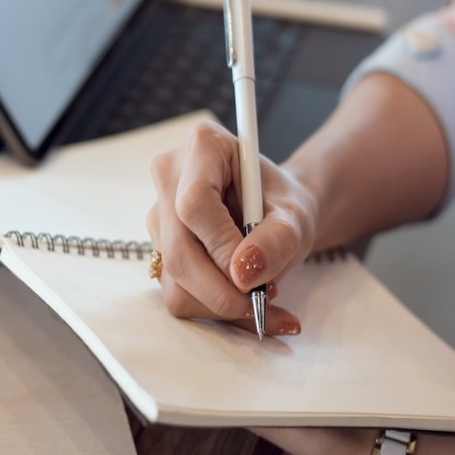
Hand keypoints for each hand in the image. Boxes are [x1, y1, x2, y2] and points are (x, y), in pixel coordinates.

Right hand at [147, 120, 318, 334]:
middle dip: (221, 289)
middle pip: (178, 249)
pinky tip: (245, 304)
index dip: (221, 246)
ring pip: (175, 278)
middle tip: (263, 301)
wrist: (274, 211)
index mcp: (203, 146)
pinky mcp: (159, 248)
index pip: (195, 204)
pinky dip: (214, 308)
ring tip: (264, 299)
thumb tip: (242, 273)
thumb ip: (278, 239)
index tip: (254, 271)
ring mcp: (158, 214)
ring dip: (221, 303)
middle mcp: (169, 176)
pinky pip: (177, 292)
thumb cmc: (283, 203)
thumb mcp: (296, 216)